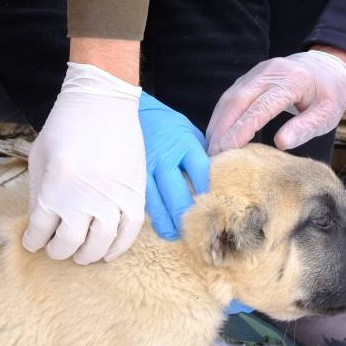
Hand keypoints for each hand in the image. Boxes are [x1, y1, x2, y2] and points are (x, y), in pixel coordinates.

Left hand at [23, 62, 145, 262]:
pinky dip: (118, 246)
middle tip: (57, 249)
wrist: (102, 100)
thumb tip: (39, 226)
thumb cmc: (65, 126)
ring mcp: (112, 196)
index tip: (34, 241)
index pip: (40, 231)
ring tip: (81, 255)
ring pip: (100, 243)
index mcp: (54, 187)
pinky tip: (108, 251)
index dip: (33, 241)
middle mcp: (83, 197)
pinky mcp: (135, 193)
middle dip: (58, 251)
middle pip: (69, 243)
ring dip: (88, 255)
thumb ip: (37, 194)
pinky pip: (129, 231)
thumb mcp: (39, 158)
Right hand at [139, 93, 210, 240]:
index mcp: (185, 144)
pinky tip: (153, 224)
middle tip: (196, 235)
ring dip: (165, 222)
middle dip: (187, 218)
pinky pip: (139, 200)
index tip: (215, 213)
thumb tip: (218, 182)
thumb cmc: (167, 126)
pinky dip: (148, 214)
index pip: (201, 175)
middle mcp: (164, 157)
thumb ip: (201, 156)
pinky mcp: (128, 176)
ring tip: (173, 235)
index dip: (208, 196)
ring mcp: (143, 168)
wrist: (131, 110)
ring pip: (155, 203)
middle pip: (178, 195)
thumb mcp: (190, 134)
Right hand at [206, 48, 345, 152]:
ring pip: (230, 97)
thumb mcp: (327, 113)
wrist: (328, 66)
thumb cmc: (329, 94)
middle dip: (222, 129)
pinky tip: (216, 133)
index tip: (227, 150)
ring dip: (218, 123)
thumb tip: (281, 143)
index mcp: (292, 81)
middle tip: (211, 155)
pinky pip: (231, 95)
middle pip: (238, 100)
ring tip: (210, 148)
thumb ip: (305, 127)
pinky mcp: (251, 75)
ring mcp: (258, 71)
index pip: (261, 107)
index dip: (241, 129)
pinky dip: (221, 115)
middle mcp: (271, 72)